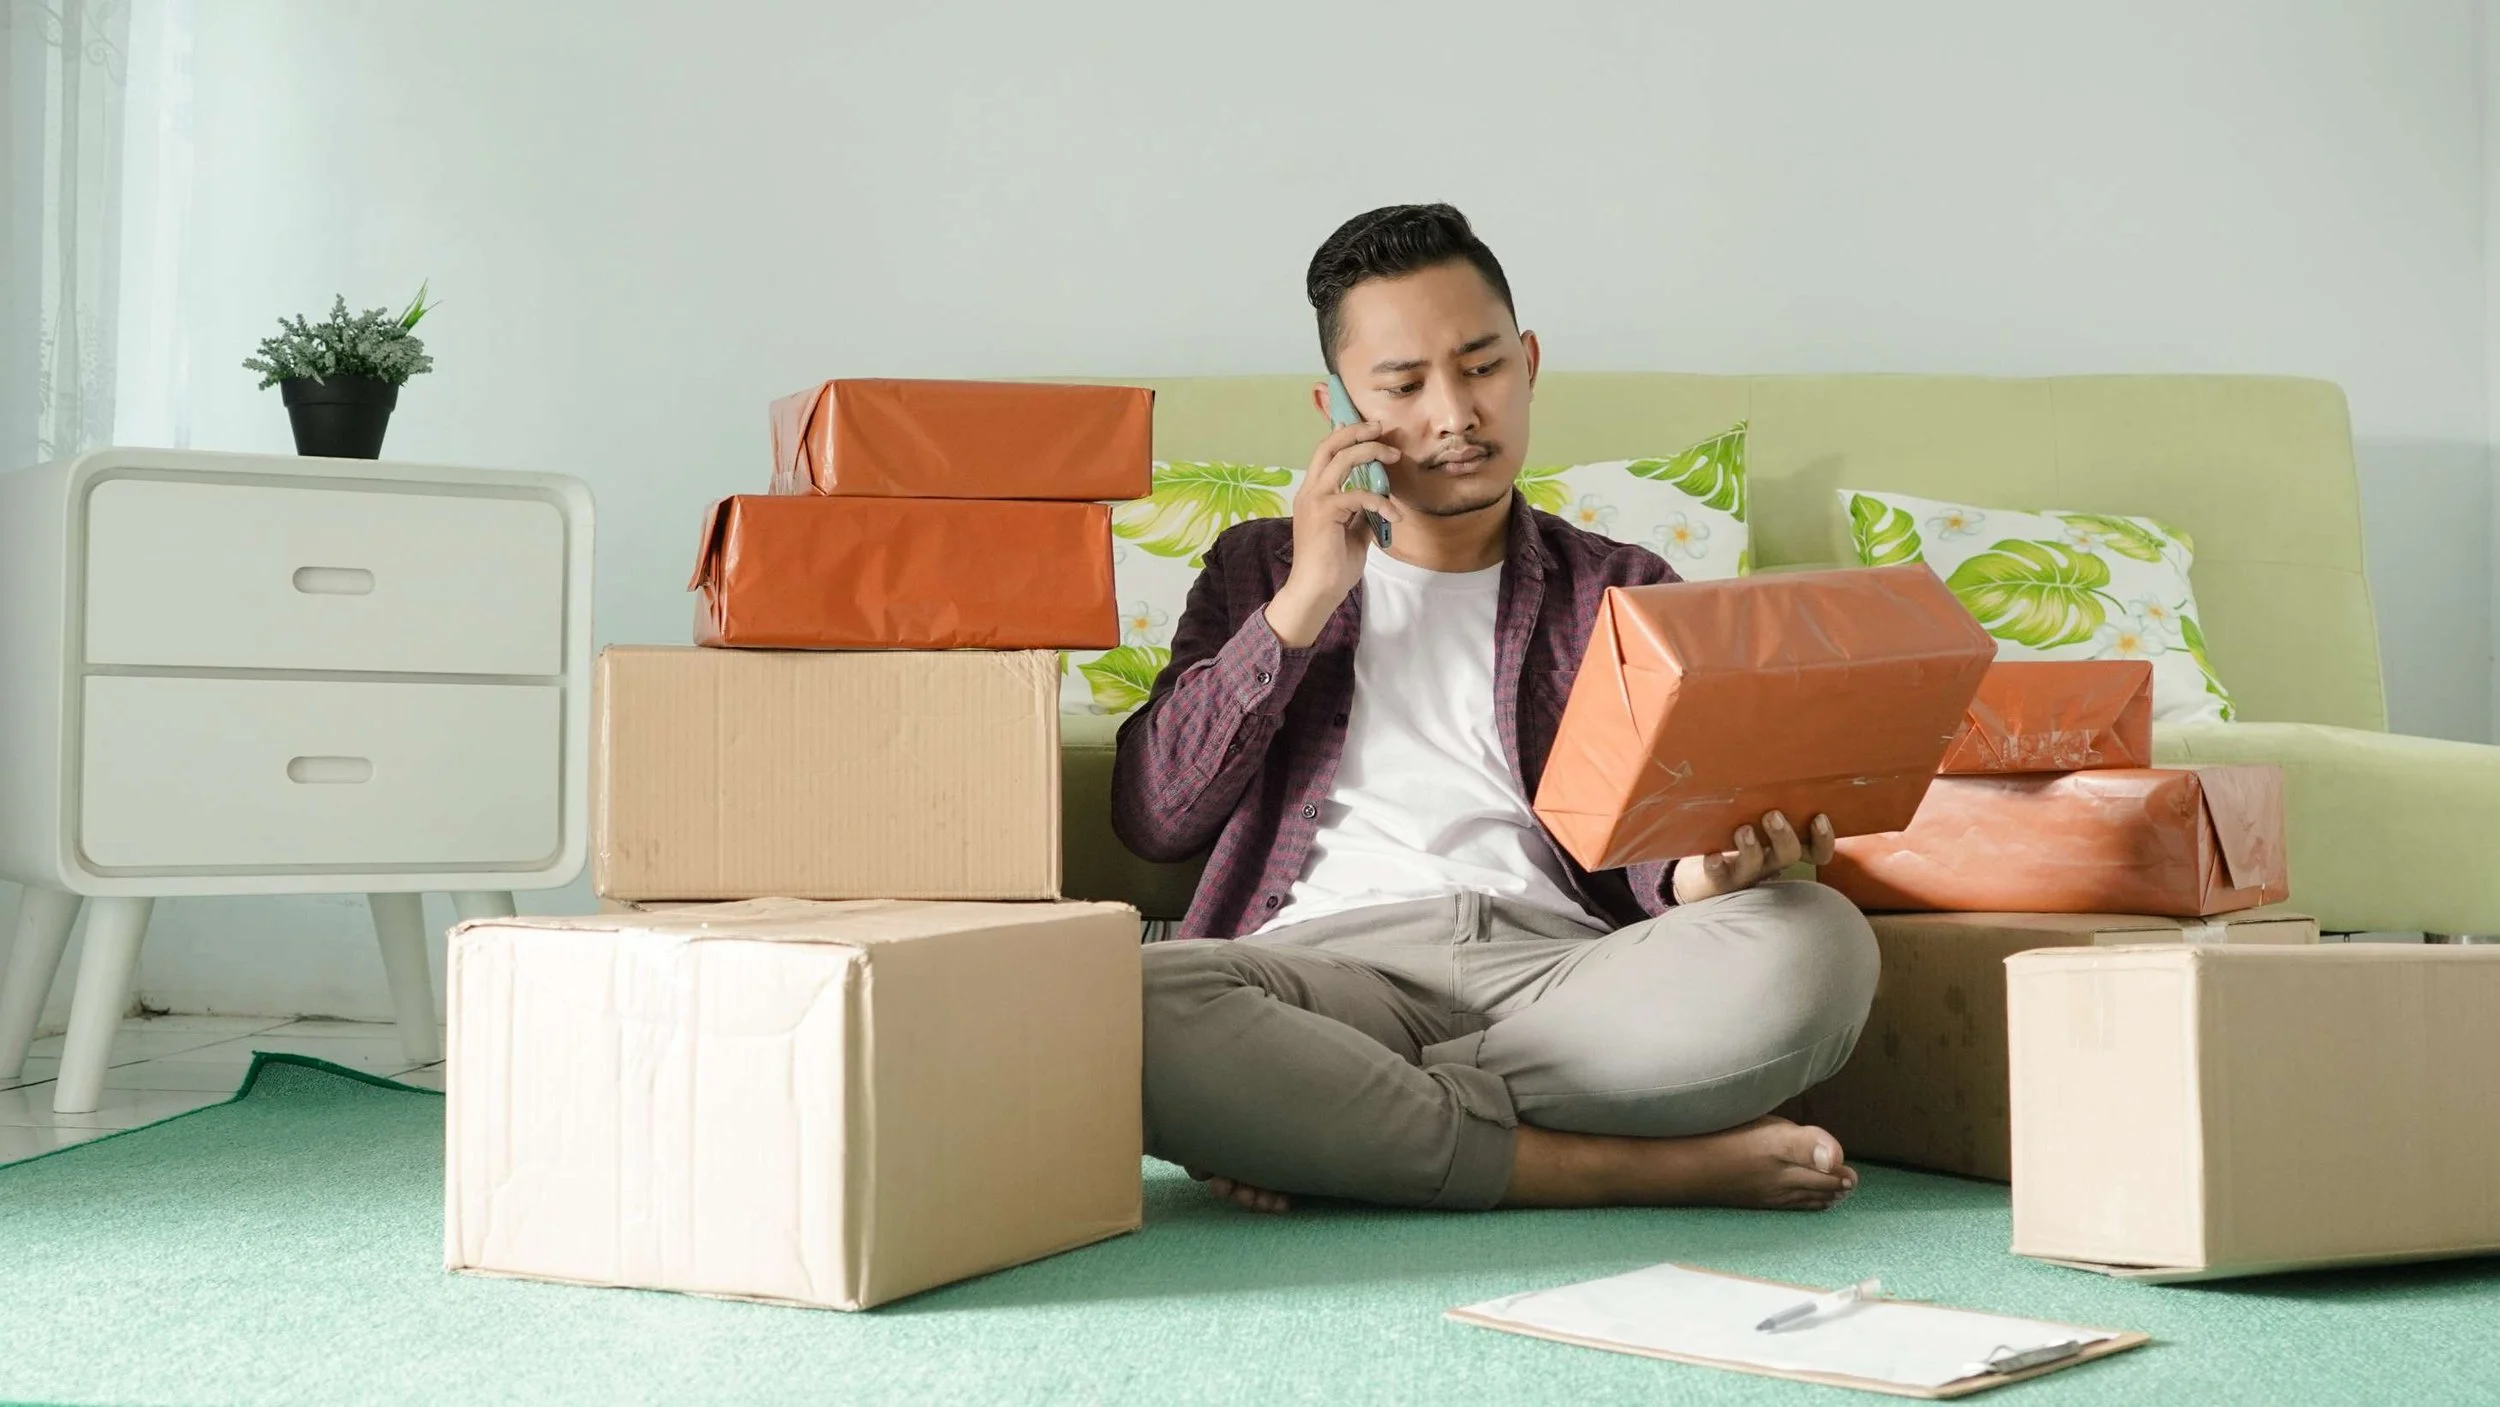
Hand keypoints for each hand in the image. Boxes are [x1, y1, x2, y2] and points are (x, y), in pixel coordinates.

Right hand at [1264, 419, 1403, 646]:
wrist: (1316, 593)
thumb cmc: (1332, 569)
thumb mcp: (1353, 535)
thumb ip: (1361, 515)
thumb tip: (1379, 503)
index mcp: (1313, 495)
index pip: (1326, 455)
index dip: (1345, 437)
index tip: (1369, 431)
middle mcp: (1310, 492)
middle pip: (1329, 446)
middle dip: (1356, 432)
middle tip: (1380, 428)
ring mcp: (1314, 500)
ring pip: (1341, 459)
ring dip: (1370, 452)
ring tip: (1394, 455)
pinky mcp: (1324, 512)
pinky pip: (1358, 495)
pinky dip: (1380, 501)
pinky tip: (1395, 515)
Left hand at [1671, 810, 1835, 903]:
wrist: (1699, 873)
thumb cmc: (1736, 833)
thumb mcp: (1756, 815)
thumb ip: (1769, 799)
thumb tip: (1774, 763)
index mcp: (1783, 845)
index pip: (1817, 851)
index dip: (1823, 839)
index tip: (1819, 818)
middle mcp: (1769, 861)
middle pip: (1789, 855)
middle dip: (1784, 835)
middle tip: (1772, 815)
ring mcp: (1744, 872)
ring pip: (1755, 865)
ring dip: (1751, 847)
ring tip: (1744, 829)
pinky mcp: (1718, 879)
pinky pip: (1718, 876)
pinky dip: (1716, 866)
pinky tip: (1713, 856)